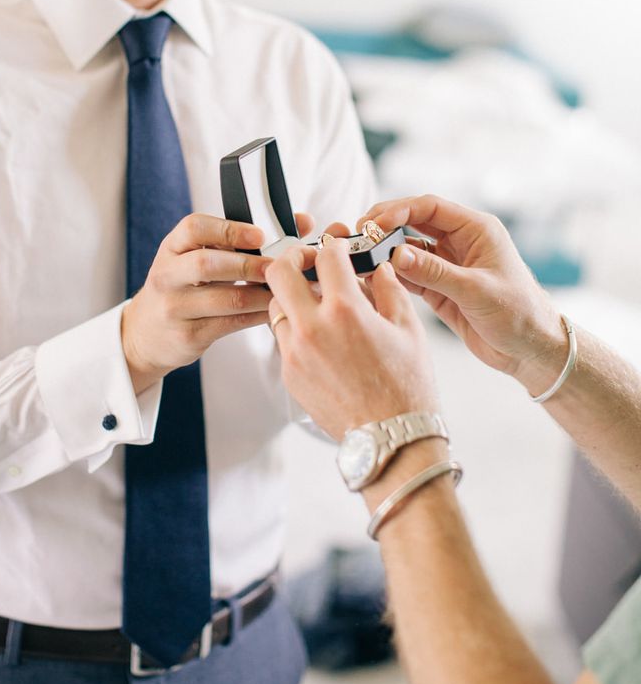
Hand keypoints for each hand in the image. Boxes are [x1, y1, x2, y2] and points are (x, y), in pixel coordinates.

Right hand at [121, 214, 275, 391]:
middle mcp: (168, 275)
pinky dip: (256, 315)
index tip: (258, 234)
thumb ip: (243, 239)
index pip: (194, 228)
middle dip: (250, 264)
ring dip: (261, 294)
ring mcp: (175, 307)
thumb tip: (301, 222)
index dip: (228, 229)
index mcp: (172, 248)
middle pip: (208, 264)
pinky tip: (273, 310)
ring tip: (285, 291)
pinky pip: (230, 323)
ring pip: (225, 298)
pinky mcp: (188, 335)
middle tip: (279, 266)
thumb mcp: (199, 257)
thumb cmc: (184, 288)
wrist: (147, 332)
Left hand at [265, 240, 438, 440]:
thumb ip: (389, 289)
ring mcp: (295, 353)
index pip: (326, 256)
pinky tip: (319, 336)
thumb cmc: (406, 388)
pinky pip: (282, 338)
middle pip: (280, 271)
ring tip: (315, 302)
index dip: (333, 245)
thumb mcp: (409, 330)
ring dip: (292, 296)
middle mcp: (313, 329)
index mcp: (346, 312)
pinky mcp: (289, 374)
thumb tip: (378, 268)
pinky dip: (296, 328)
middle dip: (294, 258)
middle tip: (309, 262)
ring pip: (275, 306)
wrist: (390, 438)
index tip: (338, 249)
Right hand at [361, 195, 565, 394]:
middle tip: (358, 234)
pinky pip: (409, 274)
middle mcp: (460, 242)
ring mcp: (448, 265)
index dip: (399, 211)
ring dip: (385, 250)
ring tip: (360, 255)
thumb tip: (396, 253)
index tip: (373, 224)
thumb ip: (435, 272)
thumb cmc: (517, 314)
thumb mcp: (475, 291)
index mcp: (476, 230)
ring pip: (408, 247)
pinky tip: (373, 276)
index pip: (430, 208)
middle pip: (414, 221)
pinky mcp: (439, 288)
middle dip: (385, 225)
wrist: (529, 349)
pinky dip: (391, 274)